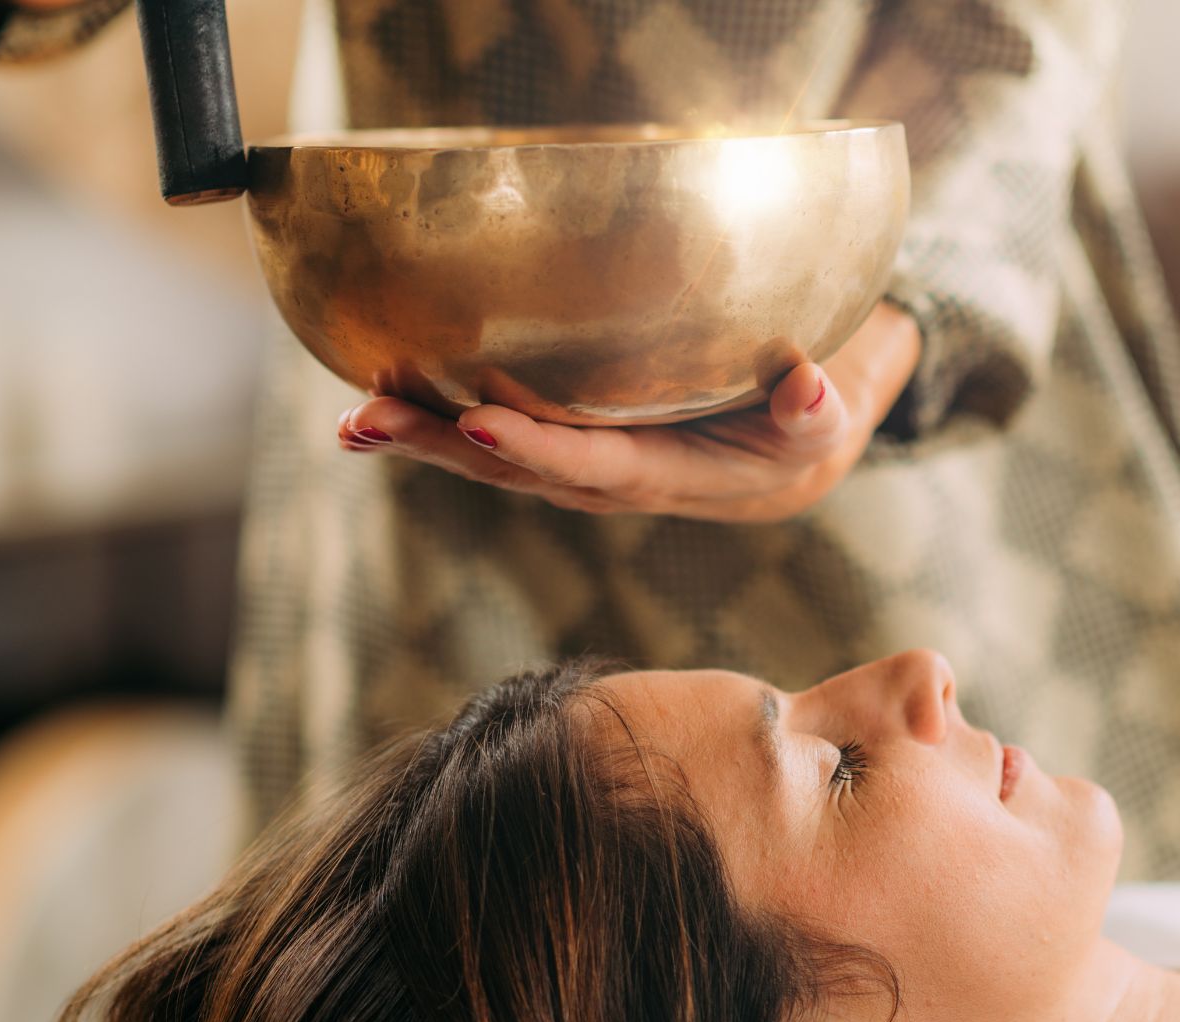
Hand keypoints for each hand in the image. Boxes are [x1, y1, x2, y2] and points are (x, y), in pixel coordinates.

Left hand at [335, 304, 920, 521]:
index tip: (479, 422)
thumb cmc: (811, 423)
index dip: (536, 448)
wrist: (792, 445)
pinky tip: (380, 395)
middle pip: (513, 469)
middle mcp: (609, 476)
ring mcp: (579, 462)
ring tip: (351, 421)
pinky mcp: (566, 440)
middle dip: (438, 445)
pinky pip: (491, 434)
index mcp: (667, 474)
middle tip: (366, 420)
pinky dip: (435, 420)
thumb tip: (809, 387)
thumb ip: (818, 409)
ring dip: (418, 438)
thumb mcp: (828, 420)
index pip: (592, 464)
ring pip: (488, 458)